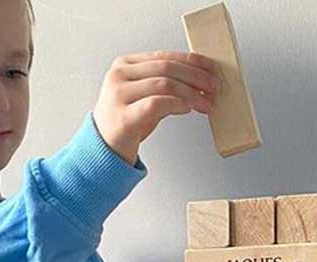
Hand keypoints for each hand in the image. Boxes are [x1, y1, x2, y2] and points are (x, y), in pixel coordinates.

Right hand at [93, 51, 220, 164]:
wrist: (103, 150)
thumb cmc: (125, 124)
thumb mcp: (144, 97)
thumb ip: (164, 86)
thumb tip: (198, 82)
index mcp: (125, 65)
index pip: (164, 55)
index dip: (191, 61)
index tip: (211, 69)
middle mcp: (119, 75)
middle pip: (166, 67)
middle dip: (195, 77)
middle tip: (213, 87)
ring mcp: (119, 95)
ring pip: (164, 84)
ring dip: (191, 93)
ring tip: (205, 103)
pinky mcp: (123, 116)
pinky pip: (156, 104)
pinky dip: (176, 104)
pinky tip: (187, 108)